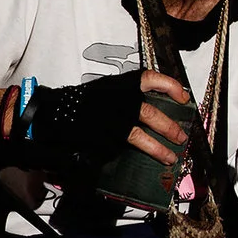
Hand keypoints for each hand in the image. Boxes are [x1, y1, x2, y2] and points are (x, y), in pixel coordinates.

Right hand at [23, 69, 192, 164]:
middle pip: (152, 112)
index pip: (152, 79)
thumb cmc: (80, 102)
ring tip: (170, 157)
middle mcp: (121, 99)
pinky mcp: (107, 137)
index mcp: (121, 85)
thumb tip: (151, 108)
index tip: (183, 97)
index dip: (171, 87)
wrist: (53, 112)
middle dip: (169, 126)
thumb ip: (126, 96)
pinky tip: (147, 159)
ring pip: (143, 133)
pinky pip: (127, 145)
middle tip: (181, 136)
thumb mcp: (105, 90)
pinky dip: (139, 152)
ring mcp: (114, 119)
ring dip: (159, 146)